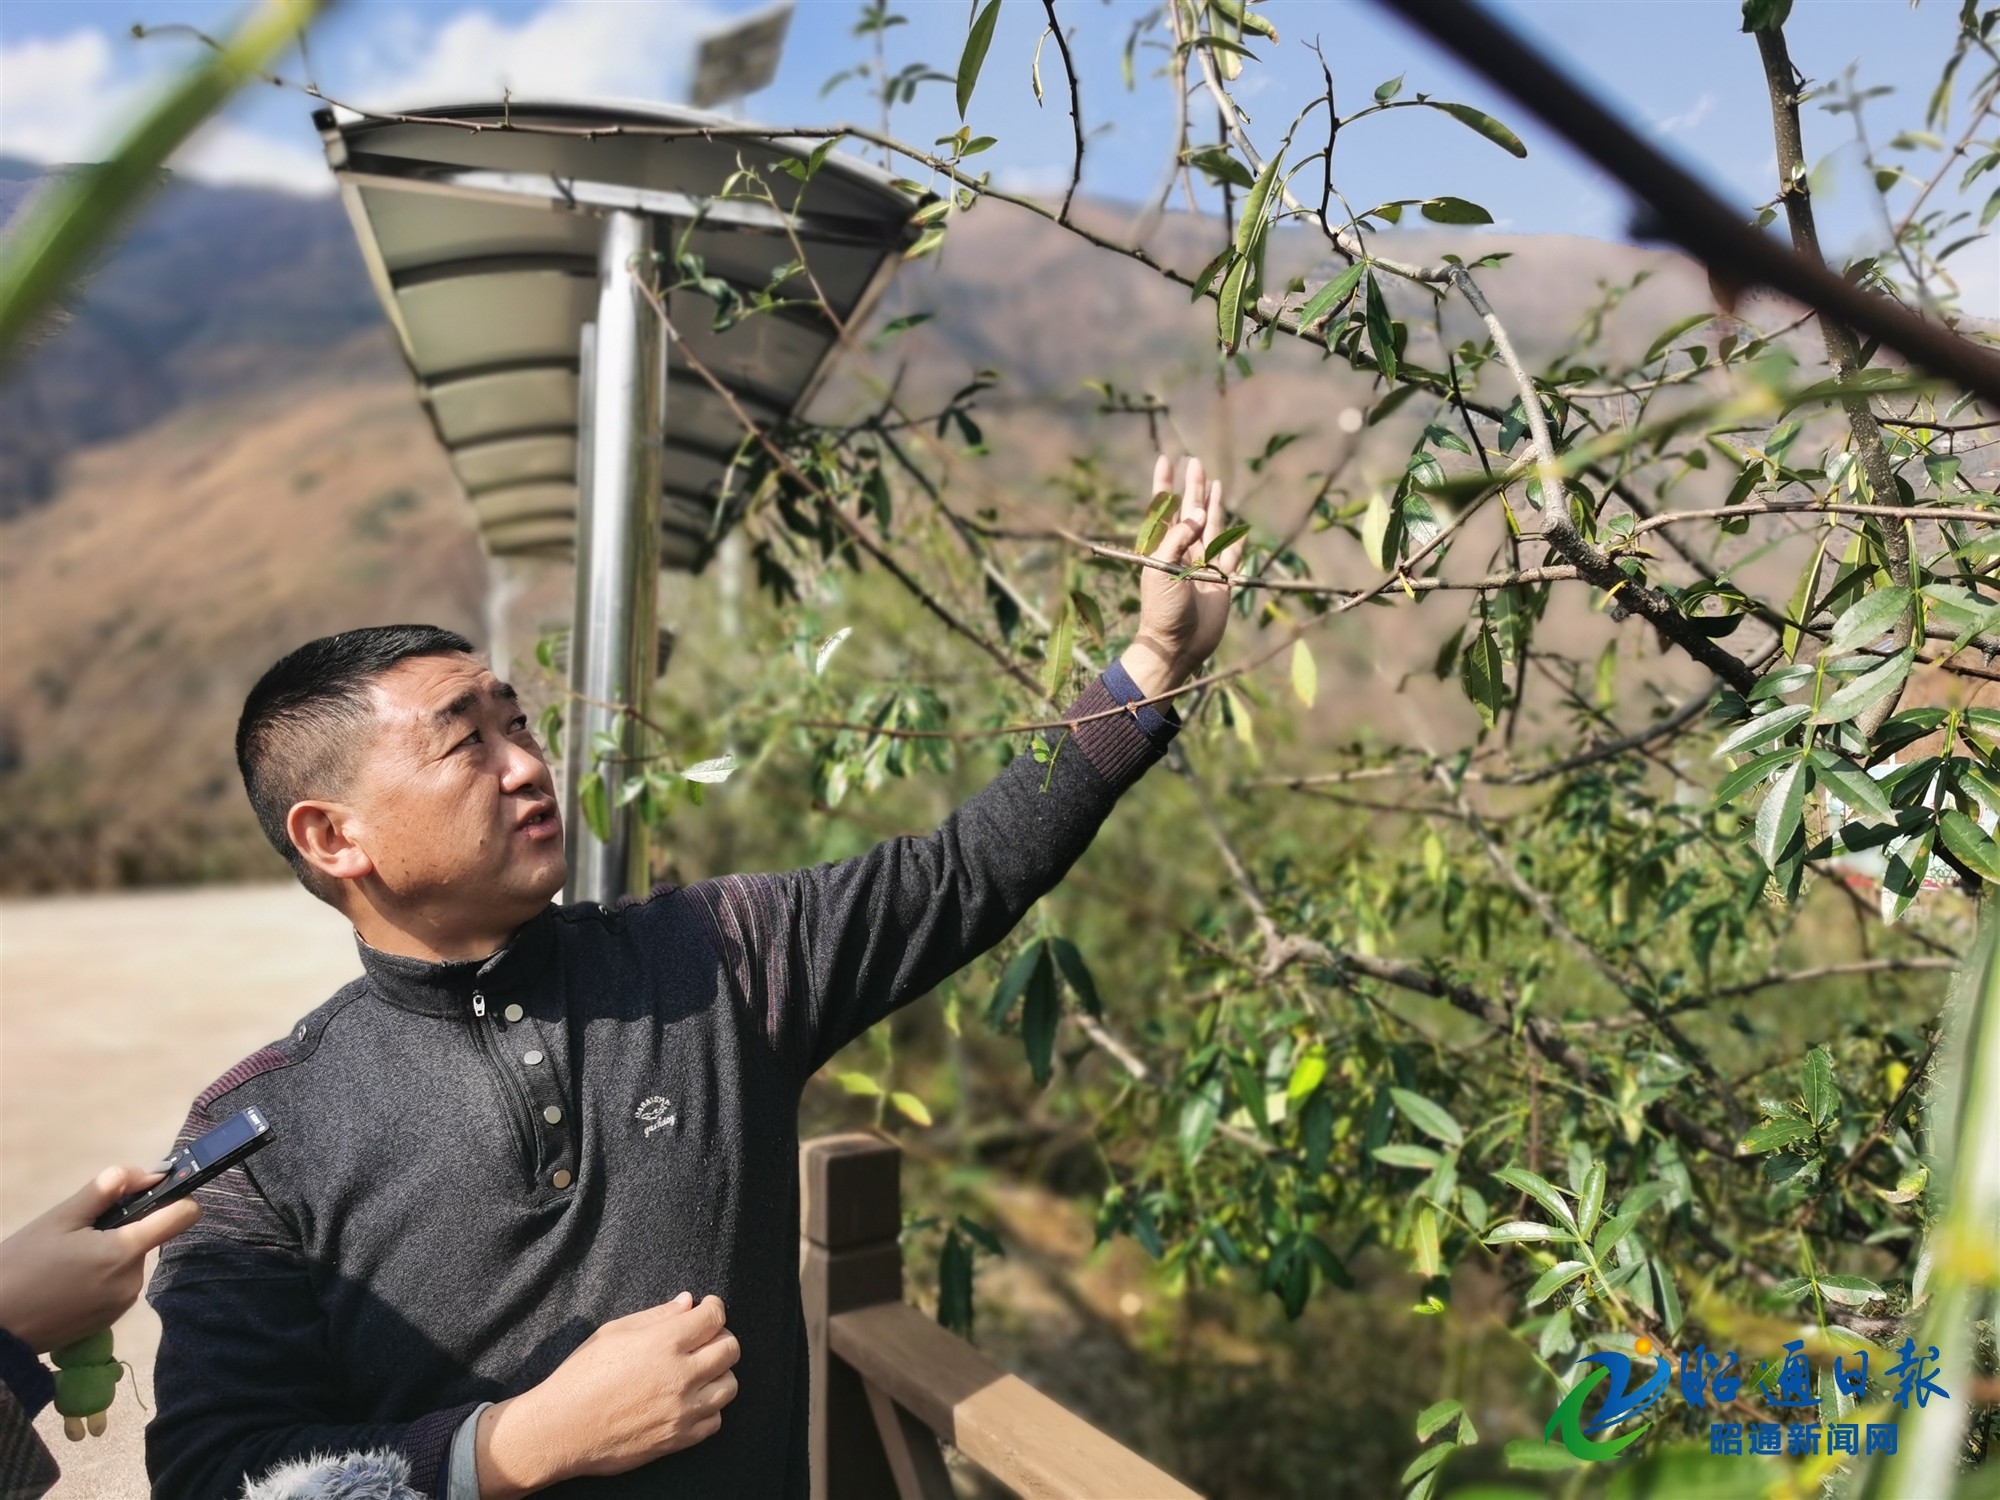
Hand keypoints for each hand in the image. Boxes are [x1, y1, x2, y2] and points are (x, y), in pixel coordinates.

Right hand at [0, 1166, 200, 1352]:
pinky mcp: (108, 1320)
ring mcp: (122, 1304)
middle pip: (147, 1237)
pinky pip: (117, 1285)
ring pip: (129, 1261)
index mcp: (124, 1251)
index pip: (183, 1215)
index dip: (177, 1196)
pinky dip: (100, 1277)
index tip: (158, 1189)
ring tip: (66, 1260)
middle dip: (121, 1229)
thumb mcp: (59, 1219)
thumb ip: (105, 1190)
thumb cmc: (20, 1267)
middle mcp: (132, 1280)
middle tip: (80, 1234)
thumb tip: (146, 1173)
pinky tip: (66, 1281)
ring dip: (108, 1254)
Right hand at [475, 1293, 740, 1496]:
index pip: (714, 1317)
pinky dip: (708, 1408)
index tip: (707, 1309)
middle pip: (730, 1349)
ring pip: (729, 1386)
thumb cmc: (580, 1376)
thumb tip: (689, 1302)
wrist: (559, 1430)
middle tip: (703, 1339)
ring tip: (697, 1371)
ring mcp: (681, 1411)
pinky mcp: (677, 1440)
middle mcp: (679, 1376)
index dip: (713, 1308)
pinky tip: (688, 1400)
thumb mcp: (613, 1333)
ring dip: (718, 1373)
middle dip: (721, 1337)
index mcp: (663, 1344)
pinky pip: (714, 1421)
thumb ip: (657, 1316)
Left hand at [1121, 454, 1246, 698]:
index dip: (1164, 484)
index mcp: (1162, 548)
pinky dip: (1236, 538)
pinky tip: (1238, 523)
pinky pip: (1232, 554)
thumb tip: (1199, 513)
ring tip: (1215, 481)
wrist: (1178, 645)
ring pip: (1211, 528)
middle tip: (1195, 461)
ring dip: (1213, 505)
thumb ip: (1179, 538)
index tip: (1165, 459)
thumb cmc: (1162, 609)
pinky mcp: (1221, 580)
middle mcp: (1182, 553)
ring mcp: (1203, 565)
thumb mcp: (1161, 569)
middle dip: (1192, 488)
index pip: (1163, 509)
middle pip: (1189, 512)